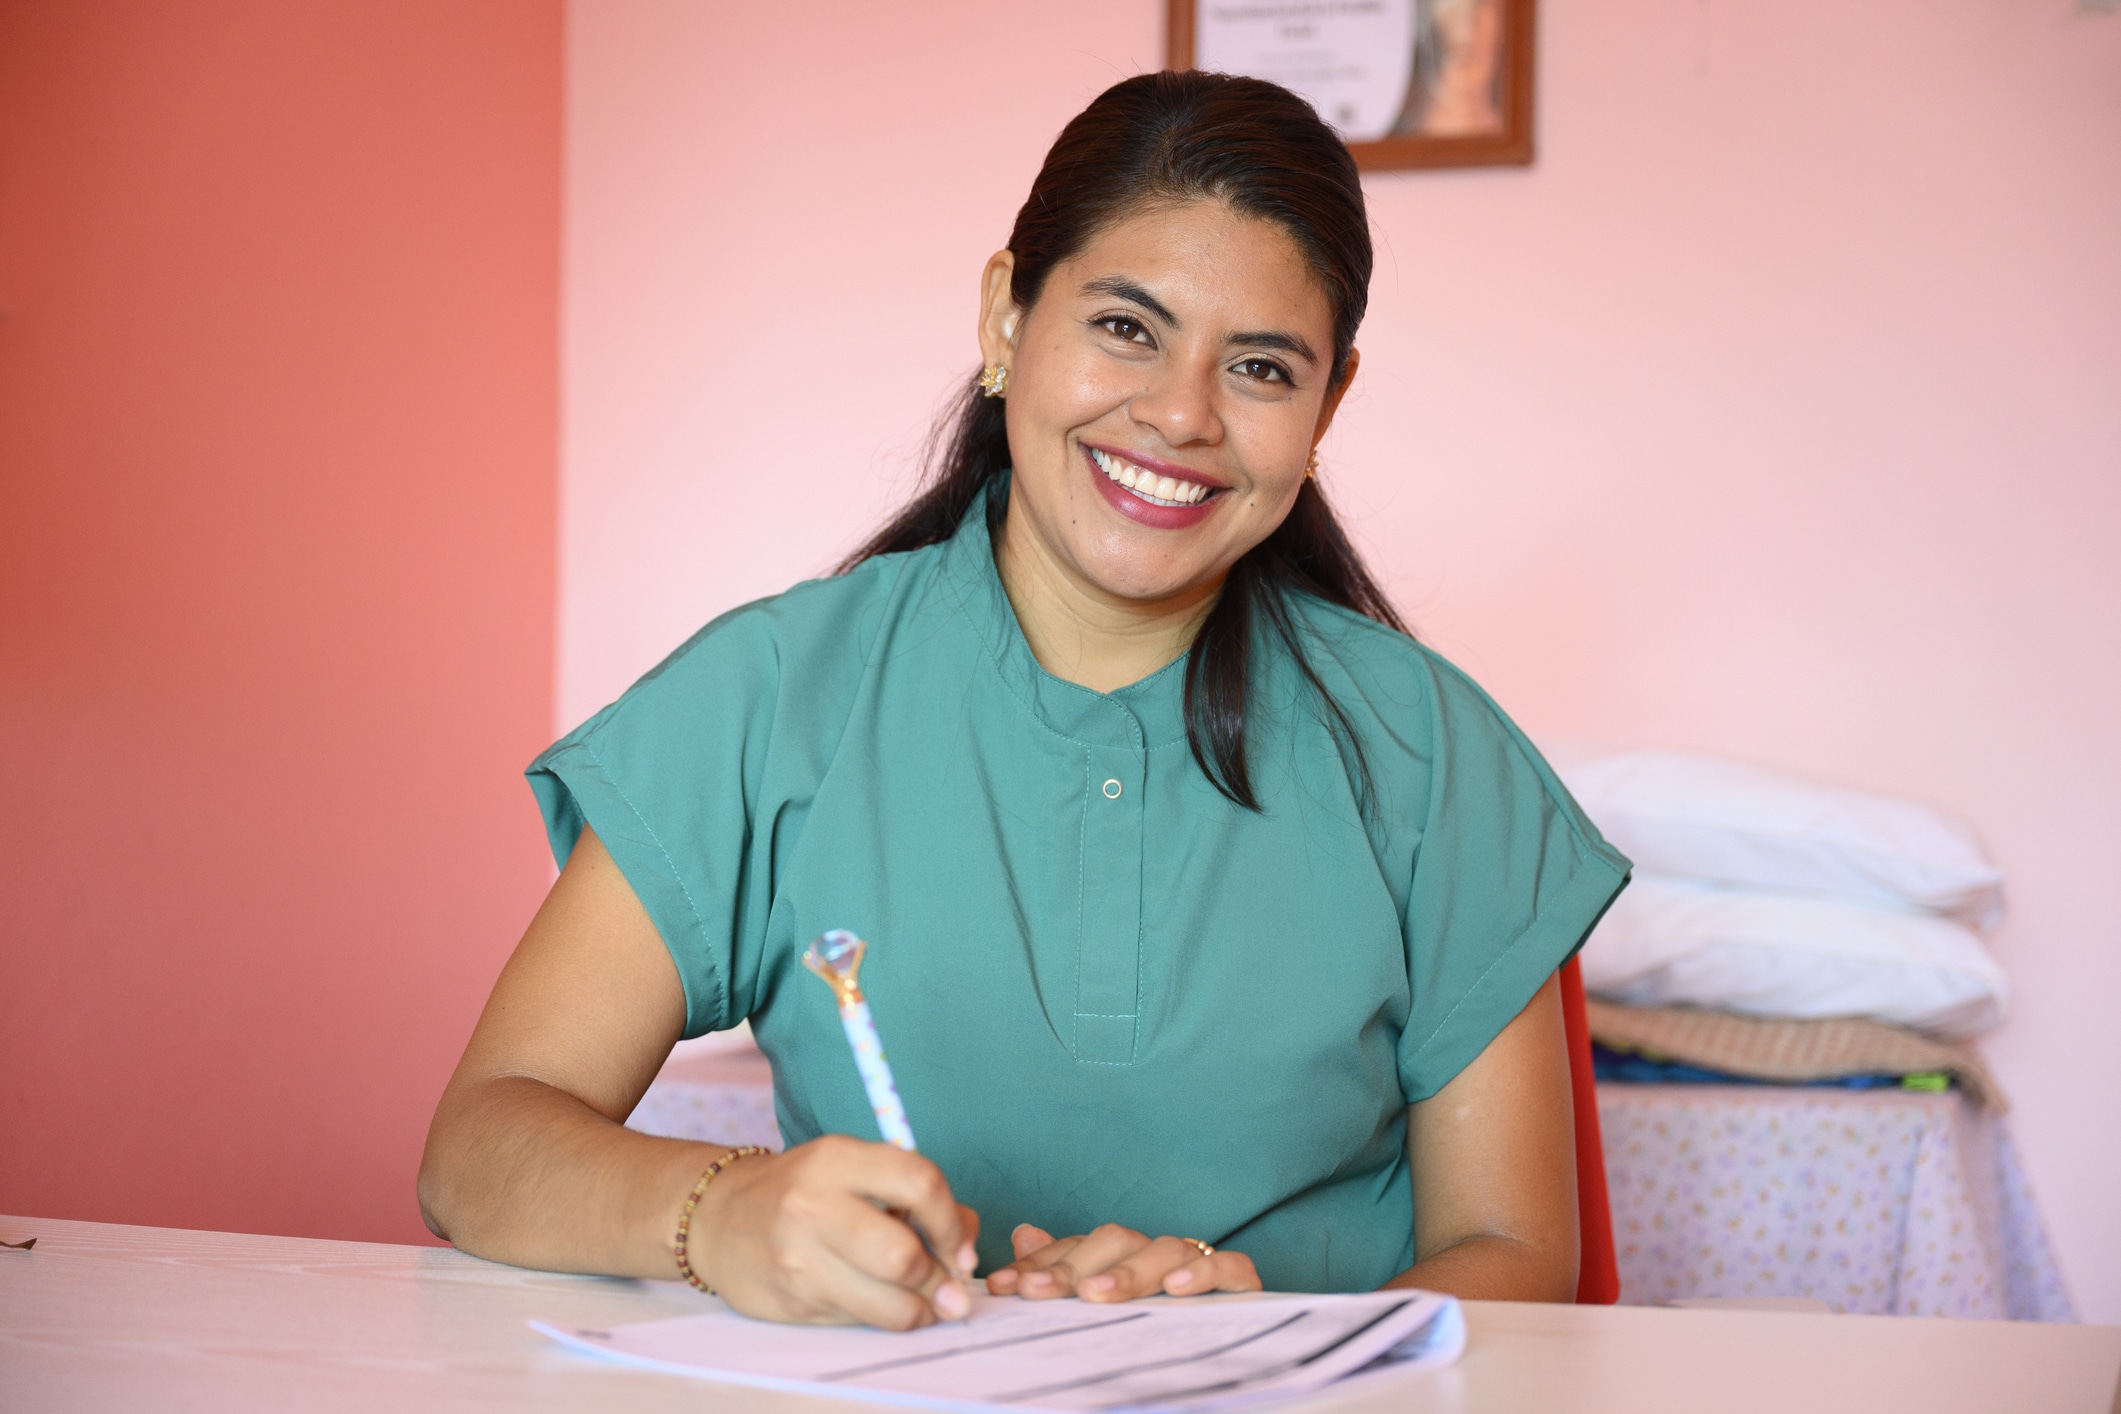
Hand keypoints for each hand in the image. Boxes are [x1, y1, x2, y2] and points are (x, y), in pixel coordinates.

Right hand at [688, 1134, 979, 1329]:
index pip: (919, 1183)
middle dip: (939, 1279)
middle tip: (950, 1286)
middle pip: (901, 1256)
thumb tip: (965, 1250)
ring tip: (928, 1304)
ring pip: (885, 1303)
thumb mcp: (856, 1168)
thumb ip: (916, 1196)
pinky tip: (883, 1303)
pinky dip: (884, 1318)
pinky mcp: (791, 1301)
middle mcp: (812, 1205)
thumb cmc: (807, 1189)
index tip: (960, 1244)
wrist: (720, 1217)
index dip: (952, 1221)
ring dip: (921, 1311)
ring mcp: (797, 1258)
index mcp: (837, 1159)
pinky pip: (859, 1320)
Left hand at [986, 1222, 1260, 1301]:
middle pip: (1113, 1242)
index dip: (1038, 1266)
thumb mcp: (1101, 1303)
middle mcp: (1154, 1254)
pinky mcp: (1238, 1282)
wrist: (1226, 1351)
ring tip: (1096, 1295)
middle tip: (1036, 1291)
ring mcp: (1196, 1264)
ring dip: (1128, 1272)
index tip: (1002, 1287)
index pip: (1074, 1249)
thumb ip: (1063, 1270)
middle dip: (1071, 1268)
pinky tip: (1175, 1289)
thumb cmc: (1153, 1327)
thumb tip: (1024, 1234)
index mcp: (1119, 1257)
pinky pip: (1227, 1266)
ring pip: (1163, 1249)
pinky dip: (1202, 1272)